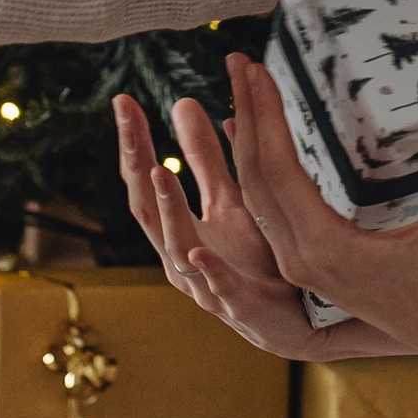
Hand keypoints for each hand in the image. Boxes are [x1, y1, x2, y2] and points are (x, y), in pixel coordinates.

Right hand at [111, 87, 403, 359]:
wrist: (294, 317)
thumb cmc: (253, 260)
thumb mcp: (229, 200)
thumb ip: (206, 158)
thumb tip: (183, 102)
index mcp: (176, 229)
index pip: (145, 180)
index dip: (134, 141)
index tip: (123, 100)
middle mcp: (180, 257)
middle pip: (147, 208)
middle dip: (137, 162)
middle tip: (128, 118)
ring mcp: (206, 284)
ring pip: (176, 247)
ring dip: (167, 210)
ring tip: (159, 171)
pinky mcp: (239, 306)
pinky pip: (219, 288)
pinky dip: (208, 271)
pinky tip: (199, 251)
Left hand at [219, 54, 417, 358]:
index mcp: (327, 249)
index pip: (280, 172)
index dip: (266, 119)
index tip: (257, 73)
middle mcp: (300, 257)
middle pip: (257, 177)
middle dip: (248, 115)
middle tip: (241, 62)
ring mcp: (297, 263)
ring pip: (255, 194)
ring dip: (246, 138)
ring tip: (242, 86)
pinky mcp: (302, 262)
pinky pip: (266, 208)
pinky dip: (255, 167)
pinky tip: (248, 134)